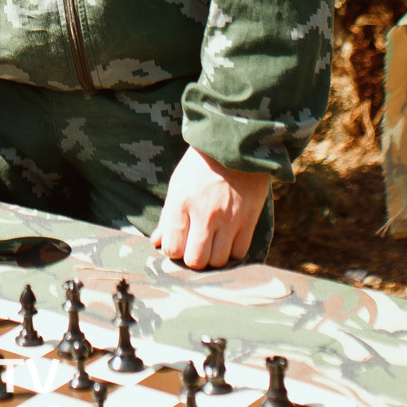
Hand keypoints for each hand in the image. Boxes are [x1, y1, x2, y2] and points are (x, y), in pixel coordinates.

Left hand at [150, 145, 272, 269]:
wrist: (236, 145)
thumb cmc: (201, 165)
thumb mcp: (178, 184)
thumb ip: (168, 217)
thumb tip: (157, 243)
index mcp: (181, 202)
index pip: (172, 247)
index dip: (173, 249)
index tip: (178, 242)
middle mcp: (205, 214)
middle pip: (196, 260)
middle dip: (193, 258)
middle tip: (195, 247)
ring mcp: (229, 219)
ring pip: (218, 261)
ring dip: (213, 257)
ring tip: (212, 244)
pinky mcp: (249, 220)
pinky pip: (239, 253)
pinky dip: (232, 252)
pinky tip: (228, 240)